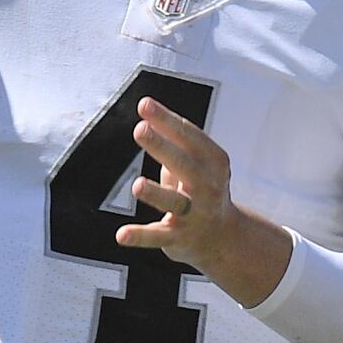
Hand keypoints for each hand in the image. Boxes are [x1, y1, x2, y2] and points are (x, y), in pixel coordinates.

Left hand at [115, 98, 289, 305]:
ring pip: (173, 202)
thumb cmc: (199, 188)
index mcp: (213, 161)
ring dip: (156, 193)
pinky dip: (139, 236)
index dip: (166, 120)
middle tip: (140, 130)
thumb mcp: (194, 161)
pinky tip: (121, 235)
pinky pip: (158, 236)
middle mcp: (208, 186)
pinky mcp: (179, 238)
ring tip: (137, 185)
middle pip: (183, 164)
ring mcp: (195, 213)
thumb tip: (146, 107)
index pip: (189, 136)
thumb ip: (173, 138)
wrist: (221, 237)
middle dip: (162, 146)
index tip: (144, 105)